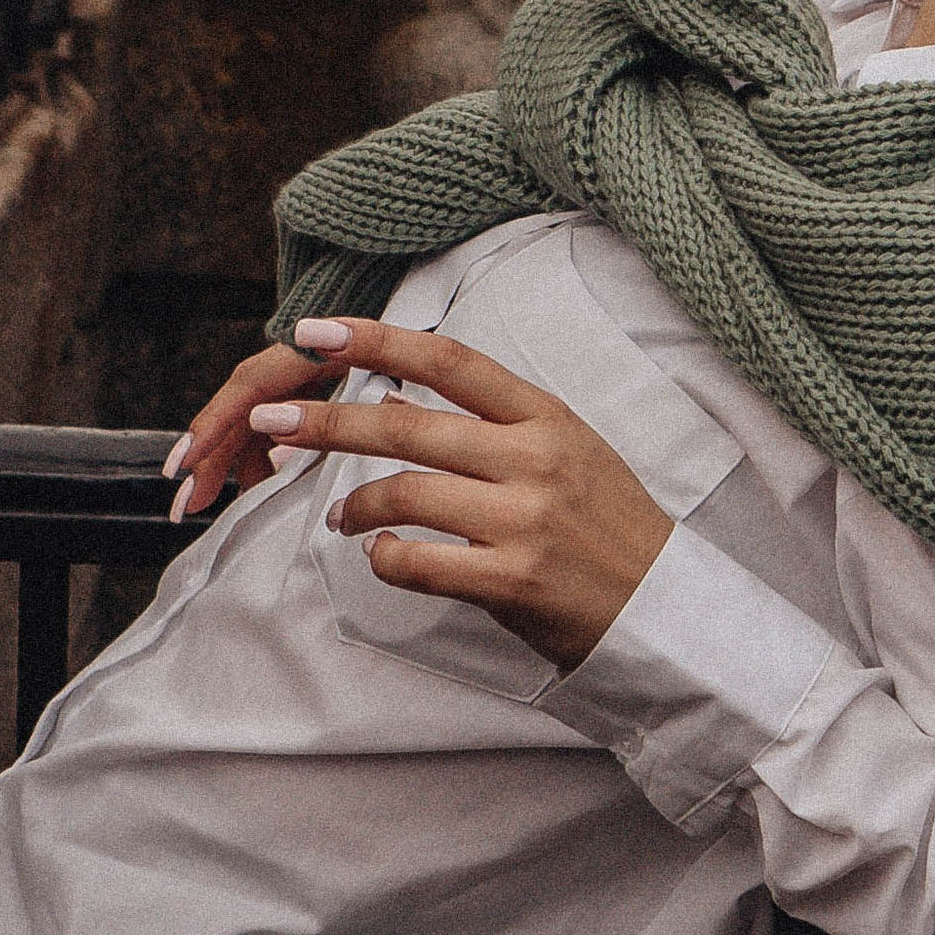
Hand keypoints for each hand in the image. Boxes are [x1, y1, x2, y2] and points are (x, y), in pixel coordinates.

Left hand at [183, 316, 674, 671]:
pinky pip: (419, 563)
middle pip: (407, 424)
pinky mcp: (513, 580)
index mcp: (546, 416)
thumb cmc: (606, 523)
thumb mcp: (569, 448)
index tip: (318, 329)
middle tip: (273, 425)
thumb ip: (499, 421)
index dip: (378, 339)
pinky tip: (380, 553)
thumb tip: (401, 392)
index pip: (450, 360)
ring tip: (339, 515)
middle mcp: (534, 458)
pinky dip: (384, 557)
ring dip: (355, 502)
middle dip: (327, 421)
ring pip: (405, 493)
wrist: (661, 605)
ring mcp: (524, 520)